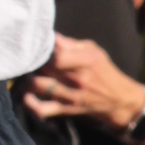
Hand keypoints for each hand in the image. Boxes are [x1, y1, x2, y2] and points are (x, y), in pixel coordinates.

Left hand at [20, 36, 140, 132]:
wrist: (120, 101)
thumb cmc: (105, 72)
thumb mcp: (94, 51)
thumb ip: (70, 44)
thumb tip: (48, 35)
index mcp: (86, 60)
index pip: (55, 54)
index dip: (41, 50)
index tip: (35, 48)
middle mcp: (78, 78)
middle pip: (43, 67)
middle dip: (30, 62)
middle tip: (25, 60)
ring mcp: (71, 95)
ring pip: (38, 85)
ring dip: (26, 79)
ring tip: (24, 75)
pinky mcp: (67, 109)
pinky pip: (43, 109)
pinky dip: (31, 104)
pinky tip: (26, 97)